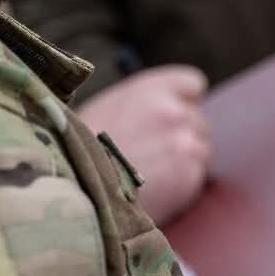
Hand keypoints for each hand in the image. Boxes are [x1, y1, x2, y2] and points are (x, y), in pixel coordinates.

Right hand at [78, 66, 210, 224]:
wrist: (74, 189)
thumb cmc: (81, 147)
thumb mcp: (108, 107)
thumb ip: (143, 104)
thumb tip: (165, 106)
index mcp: (153, 88)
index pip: (193, 85)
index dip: (182, 102)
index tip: (170, 117)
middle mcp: (174, 112)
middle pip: (197, 121)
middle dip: (180, 135)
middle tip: (150, 154)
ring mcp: (185, 143)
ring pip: (200, 150)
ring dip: (182, 161)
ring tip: (147, 174)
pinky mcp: (189, 175)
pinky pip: (195, 177)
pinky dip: (180, 185)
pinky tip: (153, 190)